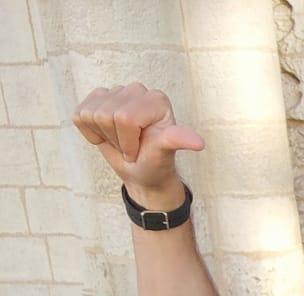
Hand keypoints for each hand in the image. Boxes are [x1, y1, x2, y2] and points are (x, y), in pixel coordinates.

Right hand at [72, 82, 202, 208]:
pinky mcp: (96, 99)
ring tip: (122, 142)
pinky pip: (80, 115)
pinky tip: (108, 135)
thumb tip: (198, 143)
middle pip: (107, 115)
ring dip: (104, 136)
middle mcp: (137, 90)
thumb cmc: (155, 162)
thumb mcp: (165, 153)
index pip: (125, 118)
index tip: (141, 150)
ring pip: (91, 114)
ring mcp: (116, 92)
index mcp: (157, 99)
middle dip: (117, 140)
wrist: (141, 171)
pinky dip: (90, 132)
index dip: (129, 142)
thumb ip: (177, 141)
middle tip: (131, 148)